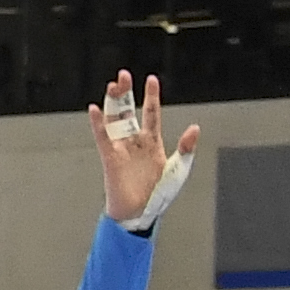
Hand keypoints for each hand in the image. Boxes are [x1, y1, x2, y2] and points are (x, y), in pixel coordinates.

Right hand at [92, 74, 194, 229]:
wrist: (140, 214)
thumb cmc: (158, 194)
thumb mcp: (179, 169)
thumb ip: (186, 148)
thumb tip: (194, 127)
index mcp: (152, 143)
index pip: (151, 114)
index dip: (151, 96)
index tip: (151, 79)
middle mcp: (134, 142)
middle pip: (128, 111)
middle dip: (125, 93)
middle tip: (123, 75)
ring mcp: (122, 149)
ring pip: (115, 120)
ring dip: (113, 103)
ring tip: (112, 85)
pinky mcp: (111, 159)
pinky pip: (103, 138)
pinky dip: (98, 124)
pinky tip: (95, 110)